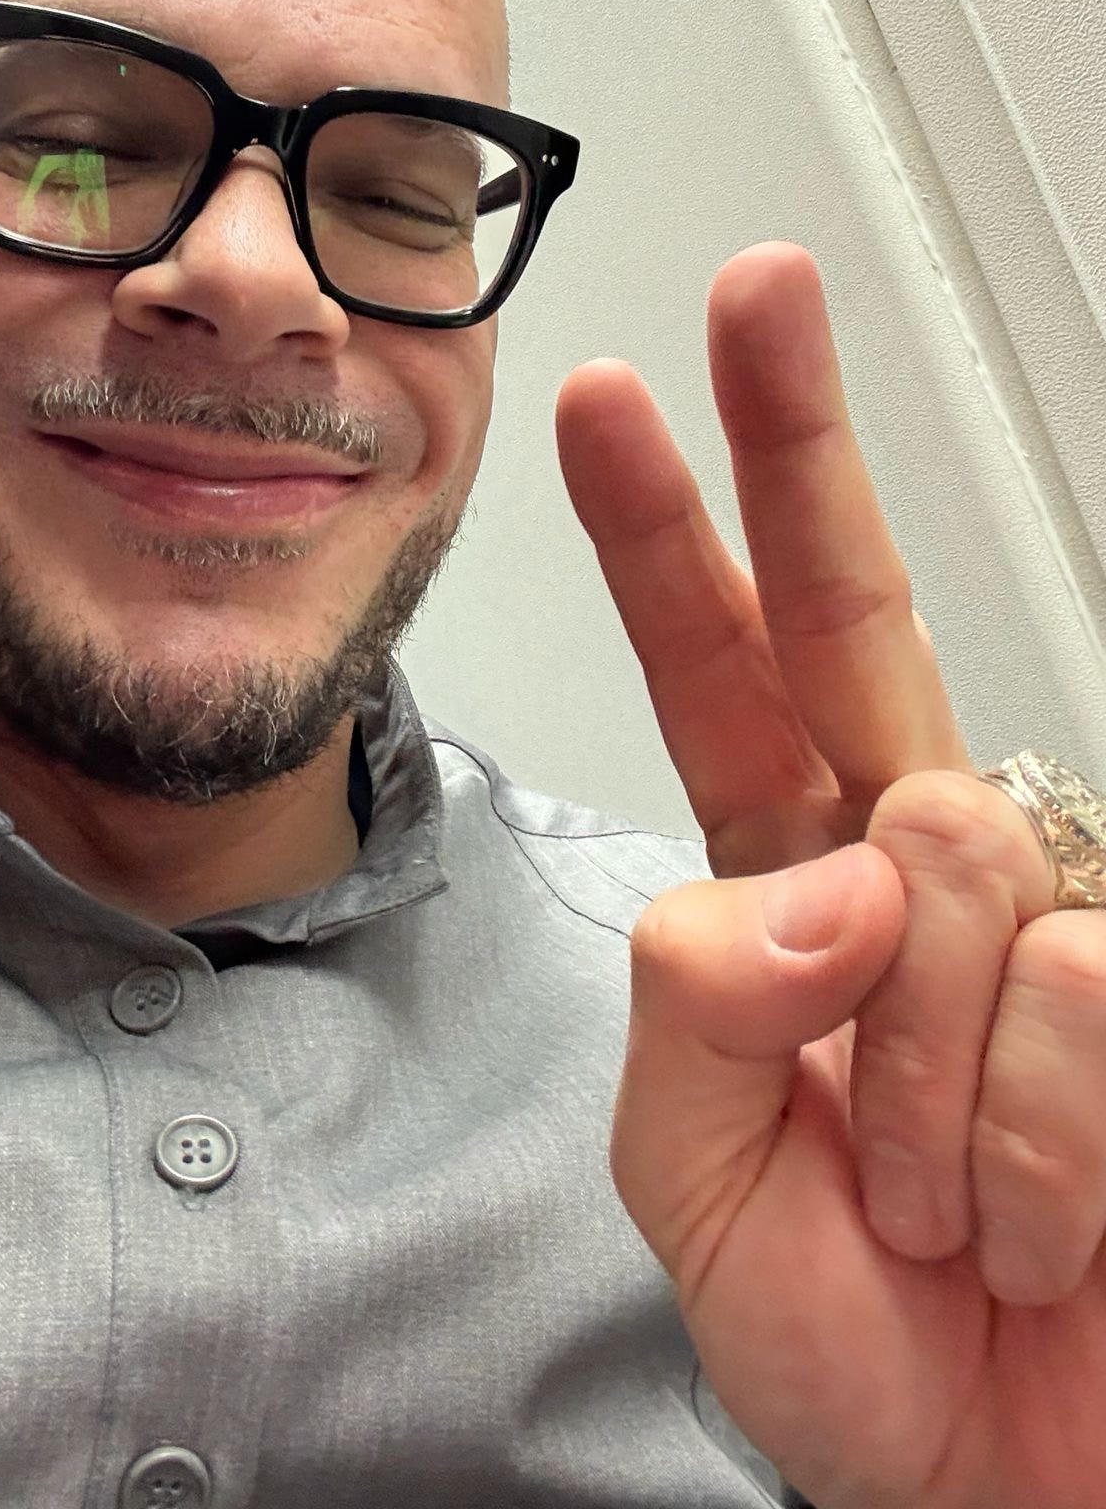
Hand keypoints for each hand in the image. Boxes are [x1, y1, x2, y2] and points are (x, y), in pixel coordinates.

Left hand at [556, 243, 1105, 1508]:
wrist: (1006, 1490)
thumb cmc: (852, 1343)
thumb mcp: (693, 1189)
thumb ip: (702, 1015)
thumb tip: (827, 871)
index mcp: (782, 889)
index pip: (714, 673)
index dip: (664, 533)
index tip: (618, 395)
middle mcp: (908, 868)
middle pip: (850, 614)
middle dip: (792, 437)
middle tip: (763, 289)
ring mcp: (1043, 921)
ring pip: (946, 859)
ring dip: (919, 1082)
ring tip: (947, 1210)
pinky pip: (1072, 992)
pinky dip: (1025, 1144)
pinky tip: (1045, 1221)